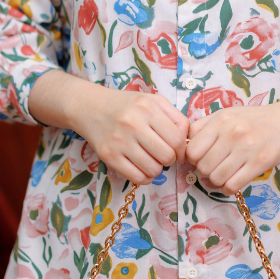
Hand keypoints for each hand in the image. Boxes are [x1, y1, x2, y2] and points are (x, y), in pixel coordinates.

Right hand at [29, 70, 188, 183]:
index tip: (178, 151)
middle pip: (167, 156)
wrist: (90, 107)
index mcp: (147, 108)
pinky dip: (145, 177)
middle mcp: (133, 124)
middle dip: (170, 159)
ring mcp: (119, 141)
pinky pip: (137, 177)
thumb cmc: (127, 105)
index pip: (178, 138)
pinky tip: (142, 167)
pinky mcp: (109, 156)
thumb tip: (188, 143)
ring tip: (151, 159)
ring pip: (153, 169)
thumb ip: (175, 117)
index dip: (182, 149)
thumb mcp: (153, 101)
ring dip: (157, 168)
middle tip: (163, 154)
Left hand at [186, 86, 279, 195]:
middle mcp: (232, 133)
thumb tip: (184, 144)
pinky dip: (228, 188)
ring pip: (215, 178)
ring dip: (216, 182)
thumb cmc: (255, 119)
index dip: (192, 159)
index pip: (191, 149)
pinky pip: (232, 186)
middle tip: (212, 168)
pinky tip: (233, 181)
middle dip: (204, 171)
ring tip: (223, 176)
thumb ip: (204, 126)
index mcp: (220, 120)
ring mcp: (246, 149)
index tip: (199, 159)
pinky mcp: (260, 163)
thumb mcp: (227, 114)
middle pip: (202, 166)